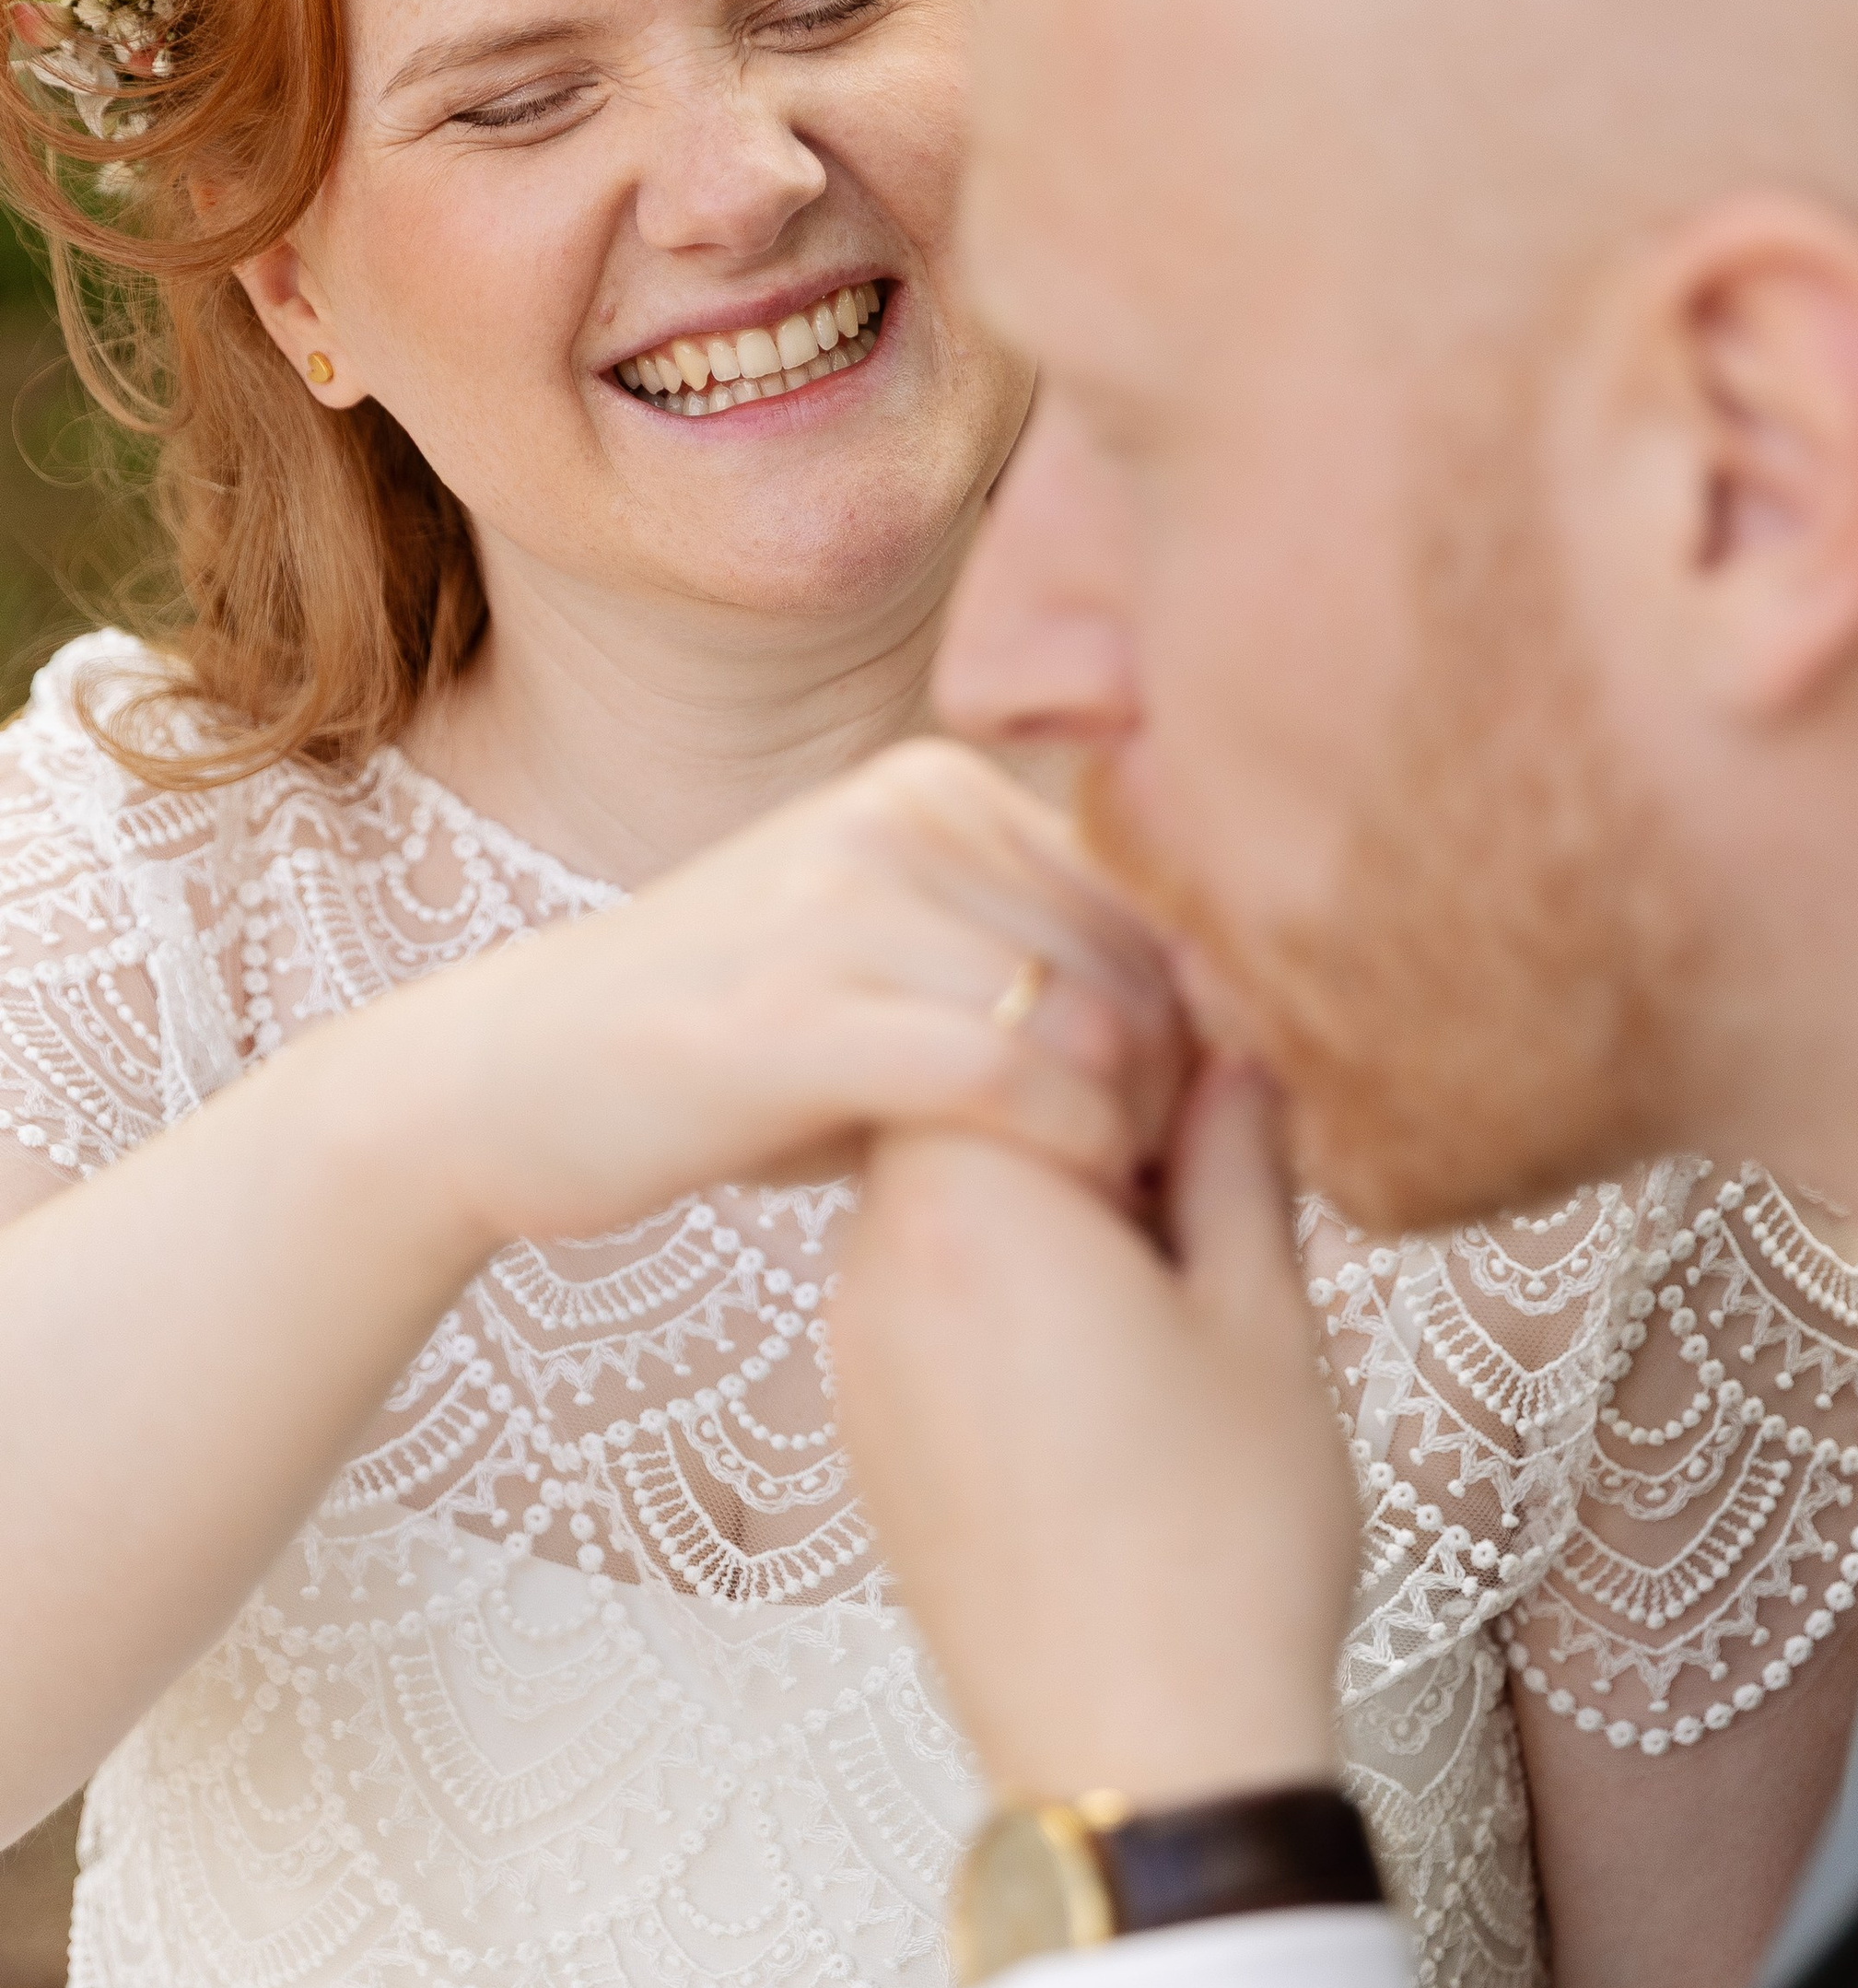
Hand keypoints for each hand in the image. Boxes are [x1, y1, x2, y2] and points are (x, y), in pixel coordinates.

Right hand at [386, 737, 1190, 1257]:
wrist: (510, 1081)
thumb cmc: (724, 1052)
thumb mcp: (890, 972)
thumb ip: (1030, 974)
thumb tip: (1217, 1036)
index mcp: (936, 785)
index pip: (1152, 896)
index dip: (1206, 1021)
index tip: (1201, 1123)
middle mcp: (898, 814)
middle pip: (1142, 957)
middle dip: (1185, 1085)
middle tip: (1175, 1185)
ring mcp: (842, 905)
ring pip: (1094, 1016)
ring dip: (1139, 1129)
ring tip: (1127, 1201)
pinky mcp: (795, 1013)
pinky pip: (1010, 1078)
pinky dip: (1074, 1153)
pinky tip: (1074, 1203)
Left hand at [831, 1064, 1363, 1805]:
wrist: (1140, 1759)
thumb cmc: (1218, 1541)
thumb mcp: (1264, 1319)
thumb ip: (1236, 1160)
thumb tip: (1231, 1064)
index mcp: (971, 1203)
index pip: (1009, 1019)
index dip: (1123, 1020)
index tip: (1216, 1068)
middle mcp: (879, 1266)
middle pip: (963, 1102)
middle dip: (1083, 1105)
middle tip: (1209, 1161)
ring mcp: (859, 1357)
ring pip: (944, 1202)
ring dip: (1049, 1200)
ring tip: (1174, 1272)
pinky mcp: (869, 1435)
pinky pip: (929, 1300)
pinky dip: (1011, 1286)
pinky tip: (1116, 1359)